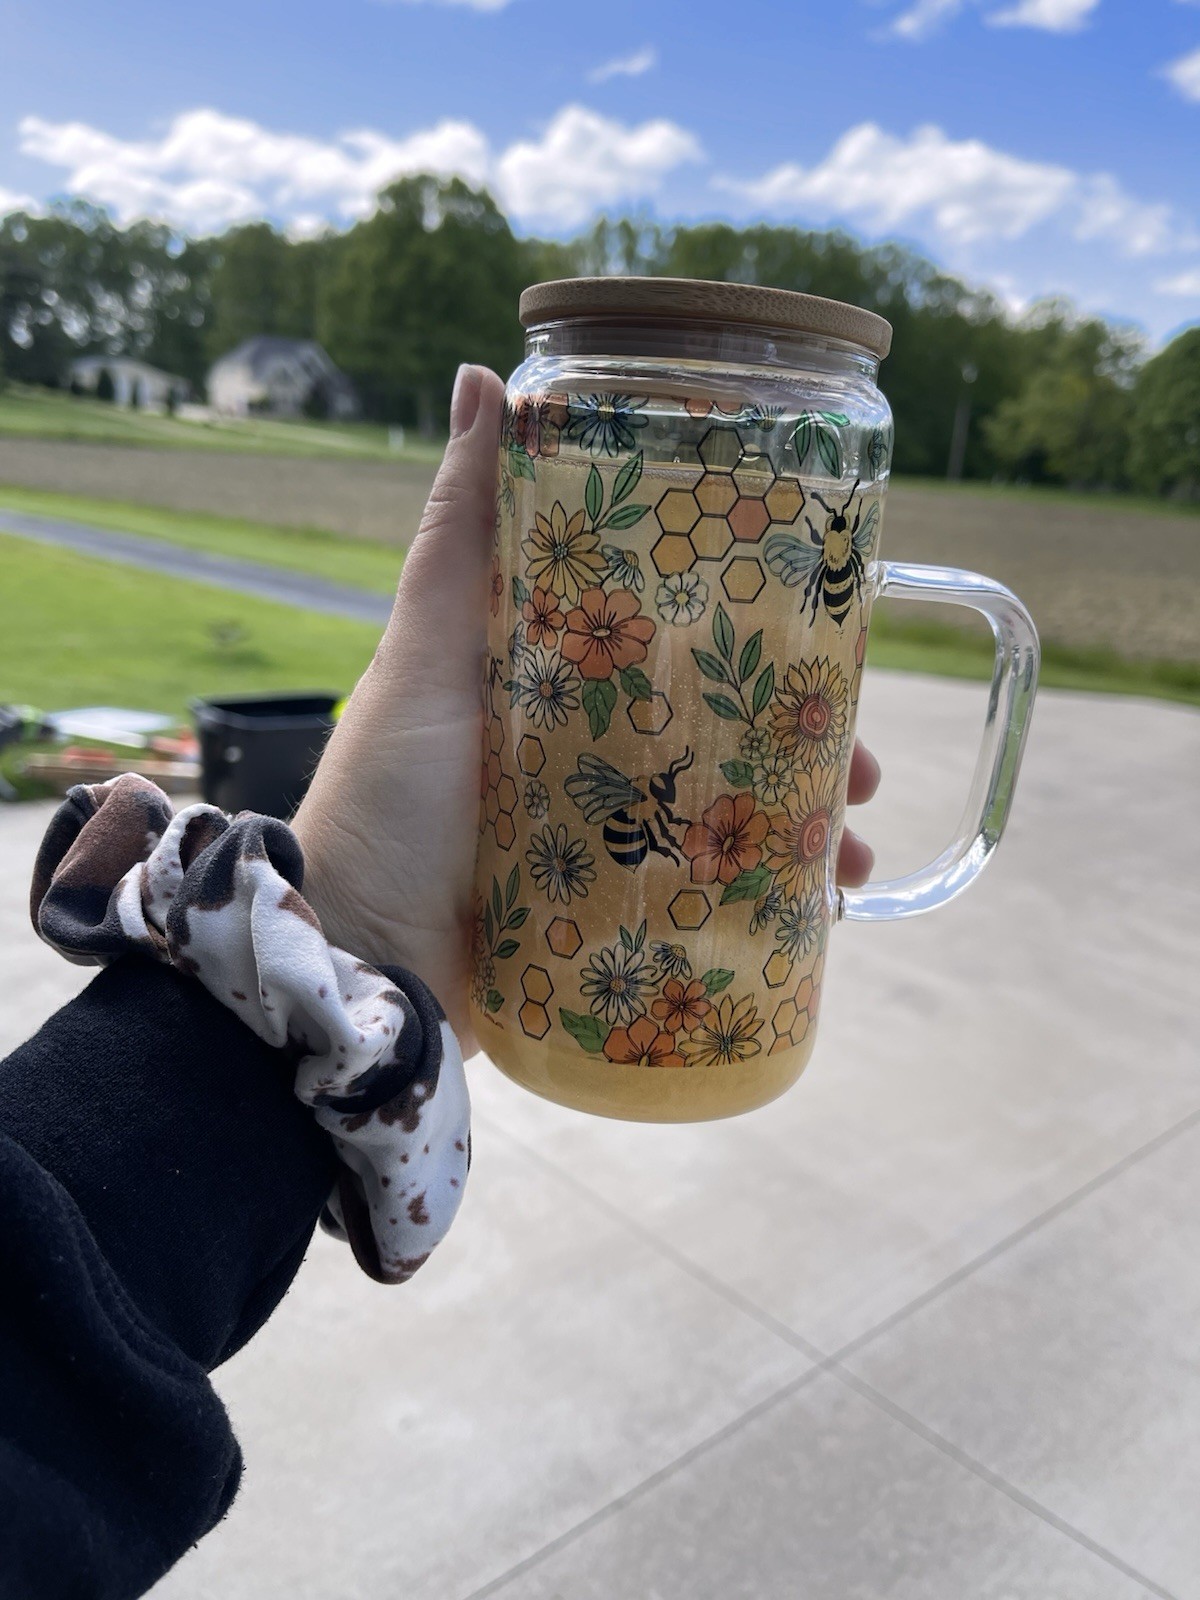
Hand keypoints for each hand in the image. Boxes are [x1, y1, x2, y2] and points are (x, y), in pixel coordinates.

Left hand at [293, 365, 880, 1054]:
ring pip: (730, 821)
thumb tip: (484, 374)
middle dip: (808, 750)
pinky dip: (765, 903)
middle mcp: (589, 754)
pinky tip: (819, 912)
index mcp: (558, 682)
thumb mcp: (424, 653)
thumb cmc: (388, 797)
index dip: (761, 643)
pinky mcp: (608, 915)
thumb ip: (461, 531)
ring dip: (804, 835)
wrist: (357, 955)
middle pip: (723, 735)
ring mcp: (604, 840)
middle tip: (866, 772)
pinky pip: (705, 899)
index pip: (683, 644)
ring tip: (857, 862)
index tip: (830, 643)